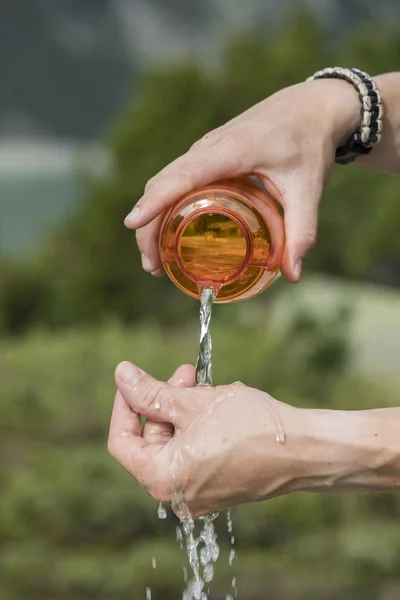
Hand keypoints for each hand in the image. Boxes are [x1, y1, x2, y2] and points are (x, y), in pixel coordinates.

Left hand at [108, 361, 311, 517]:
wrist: (306, 451)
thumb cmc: (252, 428)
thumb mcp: (195, 403)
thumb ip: (151, 391)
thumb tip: (121, 374)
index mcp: (163, 478)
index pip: (122, 441)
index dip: (124, 404)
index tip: (134, 378)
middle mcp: (177, 493)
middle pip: (153, 439)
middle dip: (166, 400)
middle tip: (187, 373)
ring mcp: (199, 492)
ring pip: (178, 441)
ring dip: (187, 408)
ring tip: (211, 387)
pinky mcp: (219, 485)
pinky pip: (197, 450)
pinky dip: (202, 425)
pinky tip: (223, 403)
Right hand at [124, 79, 359, 281]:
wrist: (313, 106)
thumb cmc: (310, 143)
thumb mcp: (309, 188)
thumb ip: (302, 231)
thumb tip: (293, 275)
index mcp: (233, 148)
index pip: (184, 174)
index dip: (156, 198)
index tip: (134, 223)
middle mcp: (211, 146)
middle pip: (164, 182)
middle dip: (148, 224)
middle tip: (151, 267)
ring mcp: (206, 148)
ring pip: (166, 180)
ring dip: (153, 217)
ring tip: (155, 259)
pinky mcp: (208, 154)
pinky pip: (177, 178)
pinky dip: (165, 204)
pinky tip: (170, 232)